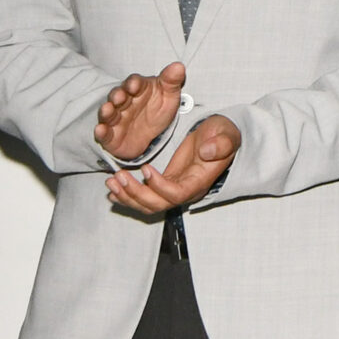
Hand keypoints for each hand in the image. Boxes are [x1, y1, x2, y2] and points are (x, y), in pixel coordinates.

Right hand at [97, 61, 186, 160]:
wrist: (153, 136)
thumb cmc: (158, 109)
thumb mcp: (169, 96)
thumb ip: (172, 81)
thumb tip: (179, 66)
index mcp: (137, 89)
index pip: (134, 83)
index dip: (134, 83)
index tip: (136, 85)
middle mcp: (122, 102)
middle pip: (117, 96)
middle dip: (117, 96)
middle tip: (120, 97)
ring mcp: (115, 118)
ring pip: (108, 113)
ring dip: (106, 111)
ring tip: (107, 109)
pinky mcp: (110, 136)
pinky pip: (104, 133)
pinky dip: (101, 132)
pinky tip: (100, 130)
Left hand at [104, 115, 240, 215]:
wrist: (219, 138)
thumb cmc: (222, 136)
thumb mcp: (226, 134)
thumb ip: (221, 144)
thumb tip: (208, 152)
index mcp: (200, 180)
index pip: (177, 194)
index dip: (160, 186)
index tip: (146, 169)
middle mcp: (186, 190)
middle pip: (158, 204)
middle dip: (136, 193)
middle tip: (119, 176)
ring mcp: (174, 189)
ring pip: (148, 205)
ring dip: (128, 196)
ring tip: (112, 181)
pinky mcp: (165, 184)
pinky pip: (145, 198)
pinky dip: (127, 197)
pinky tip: (114, 191)